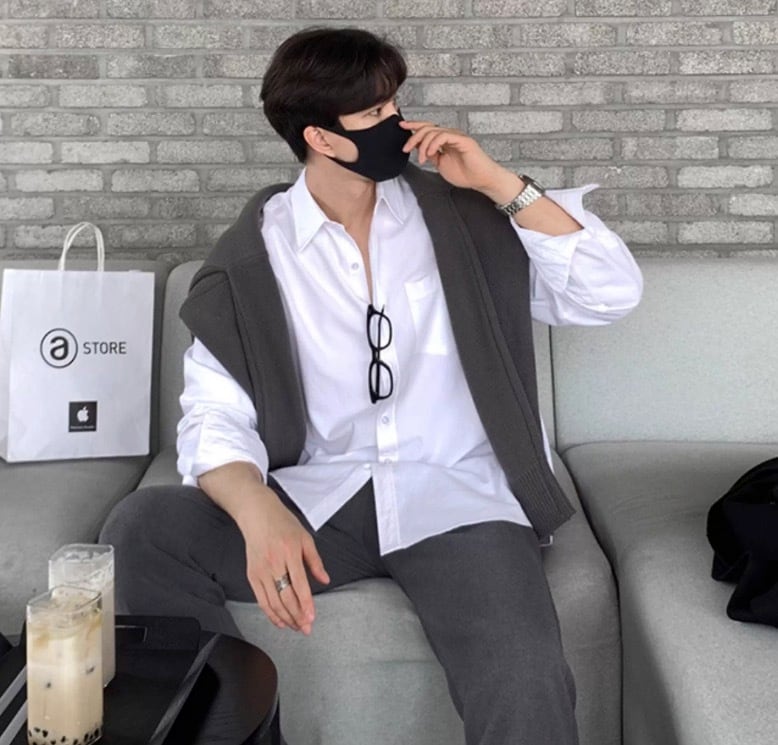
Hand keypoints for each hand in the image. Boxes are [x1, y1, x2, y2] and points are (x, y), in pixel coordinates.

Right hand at [236, 489, 329, 634]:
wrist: (257, 514)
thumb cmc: (283, 524)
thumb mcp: (305, 538)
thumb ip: (315, 561)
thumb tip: (325, 580)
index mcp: (290, 551)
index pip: (299, 584)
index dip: (305, 603)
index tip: (312, 618)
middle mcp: (273, 562)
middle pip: (285, 597)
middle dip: (297, 616)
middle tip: (306, 628)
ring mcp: (260, 570)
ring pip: (272, 602)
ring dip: (285, 618)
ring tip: (296, 627)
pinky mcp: (252, 575)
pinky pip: (261, 600)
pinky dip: (270, 613)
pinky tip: (280, 621)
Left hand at [400, 119, 517, 197]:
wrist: (481, 180)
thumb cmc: (466, 174)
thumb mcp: (441, 164)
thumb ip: (431, 155)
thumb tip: (419, 149)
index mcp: (445, 140)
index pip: (427, 128)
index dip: (414, 126)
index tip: (401, 126)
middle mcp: (450, 135)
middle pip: (427, 127)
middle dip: (413, 137)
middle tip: (406, 149)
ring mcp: (456, 136)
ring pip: (433, 131)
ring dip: (423, 144)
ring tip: (422, 159)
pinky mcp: (462, 140)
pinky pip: (443, 136)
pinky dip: (433, 144)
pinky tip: (430, 153)